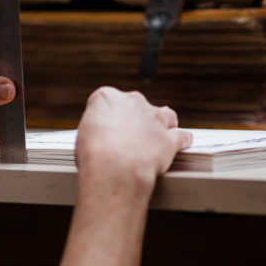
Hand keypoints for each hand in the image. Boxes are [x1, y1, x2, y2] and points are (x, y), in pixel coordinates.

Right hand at [75, 87, 192, 188]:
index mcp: (107, 97)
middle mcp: (133, 102)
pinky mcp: (169, 139)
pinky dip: (183, 140)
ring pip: (165, 115)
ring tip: (157, 135)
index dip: (107, 117)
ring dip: (163, 123)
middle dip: (134, 118)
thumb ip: (94, 130)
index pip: (108, 101)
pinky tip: (182, 143)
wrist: (114, 168)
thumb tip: (98, 138)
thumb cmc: (93, 154)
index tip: (106, 129)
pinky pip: (182, 136)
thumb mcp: (82, 135)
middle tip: (127, 137)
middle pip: (137, 105)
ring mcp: (154, 119)